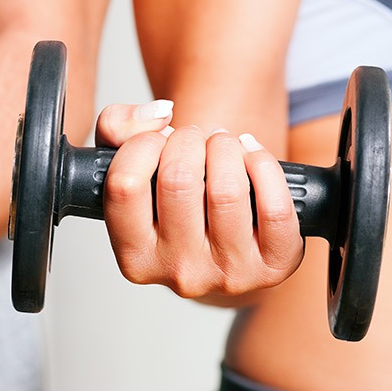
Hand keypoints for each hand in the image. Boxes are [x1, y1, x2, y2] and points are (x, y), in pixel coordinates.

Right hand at [96, 102, 302, 297]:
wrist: (226, 242)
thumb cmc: (172, 201)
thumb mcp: (127, 167)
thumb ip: (117, 126)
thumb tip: (159, 116)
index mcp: (135, 258)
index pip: (125, 186)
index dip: (142, 145)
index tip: (156, 140)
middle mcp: (178, 273)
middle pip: (178, 180)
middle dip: (188, 140)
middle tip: (193, 140)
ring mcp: (228, 274)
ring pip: (227, 190)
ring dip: (226, 148)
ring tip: (222, 146)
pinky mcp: (273, 267)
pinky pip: (274, 208)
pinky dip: (265, 166)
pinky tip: (252, 159)